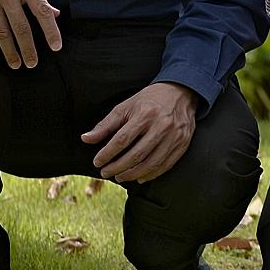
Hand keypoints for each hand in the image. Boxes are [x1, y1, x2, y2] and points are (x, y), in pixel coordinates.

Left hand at [80, 82, 197, 182]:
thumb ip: (106, 124)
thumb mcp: (126, 107)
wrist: (181, 92)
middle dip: (117, 167)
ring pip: (151, 163)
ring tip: (120, 176)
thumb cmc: (149, 100)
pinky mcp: (182, 144)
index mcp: (145, 114)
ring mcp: (174, 136)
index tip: (97, 162)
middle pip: (136, 155)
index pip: (122, 140)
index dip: (107, 154)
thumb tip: (86, 139)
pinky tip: (139, 177)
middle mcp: (162, 126)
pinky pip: (165, 165)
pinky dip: (151, 174)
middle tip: (105, 173)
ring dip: (132, 174)